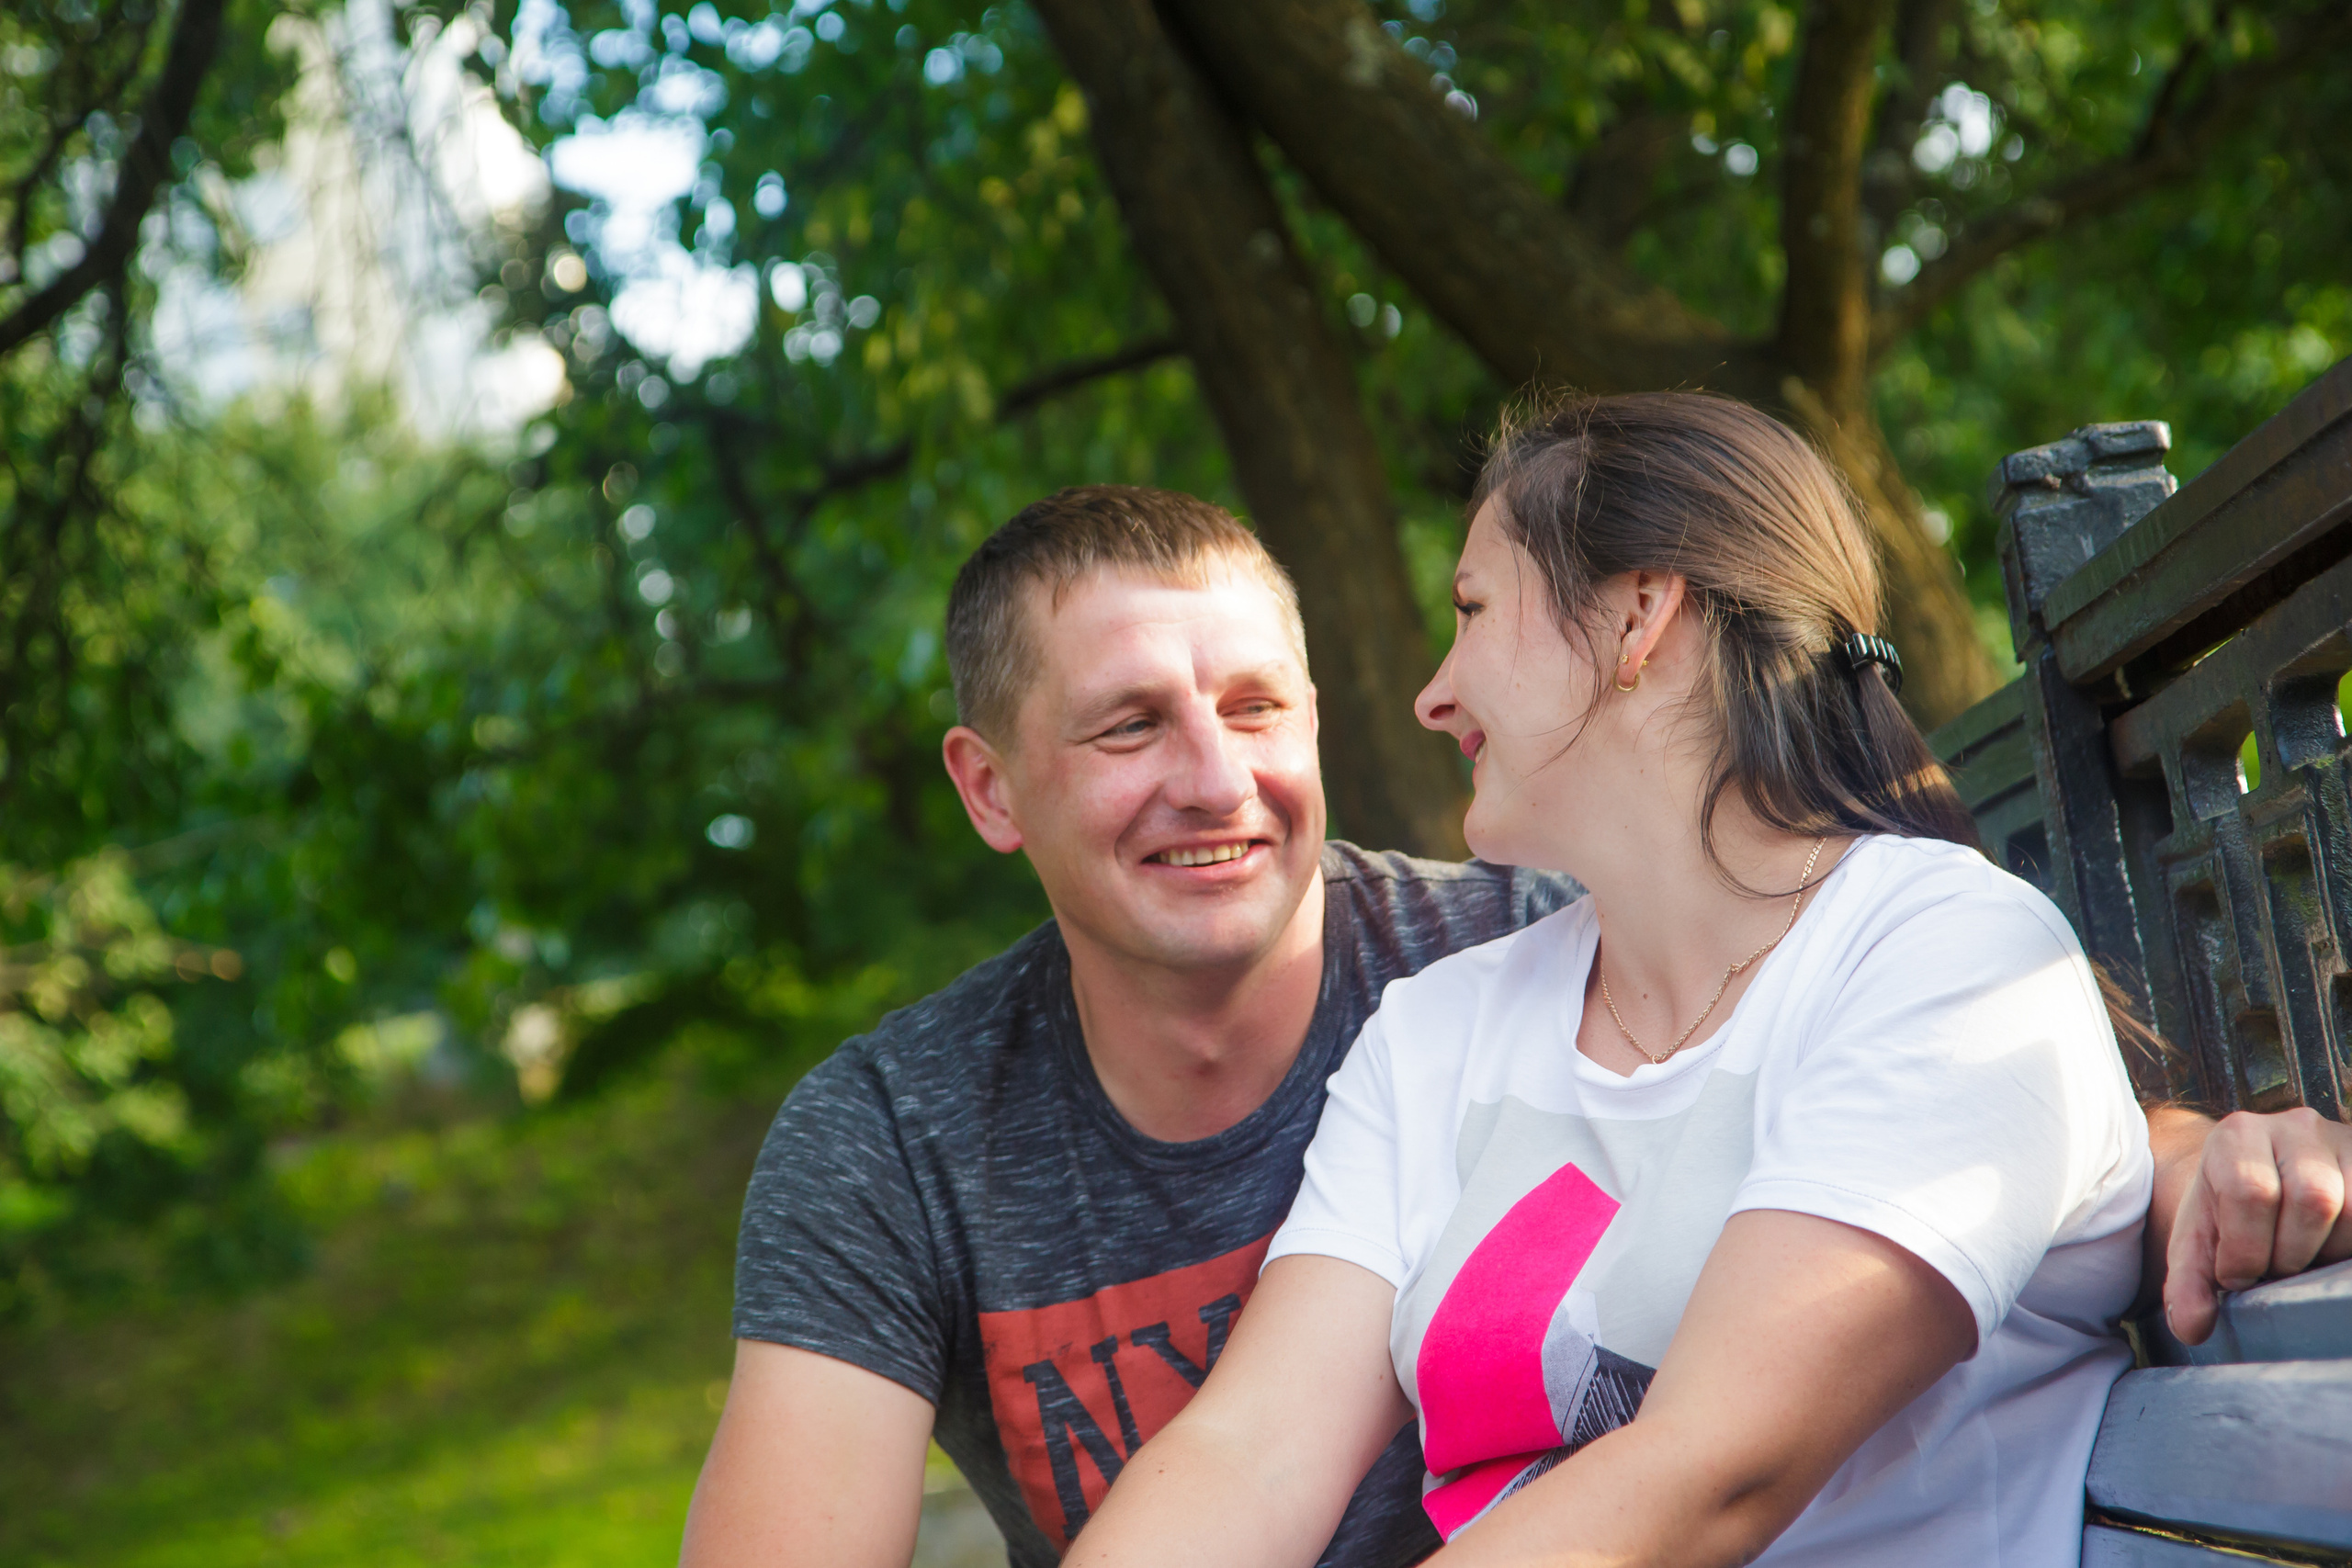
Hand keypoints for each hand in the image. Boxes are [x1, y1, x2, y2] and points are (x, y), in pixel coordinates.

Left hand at [2163, 1107, 2351, 1344]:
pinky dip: (2350, 1246)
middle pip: (2313, 1197)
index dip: (2246, 1248)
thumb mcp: (2199, 1248)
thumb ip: (2187, 1286)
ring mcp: (2344, 1140)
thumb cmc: (2229, 1218)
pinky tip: (2331, 1253)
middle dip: (2292, 1254)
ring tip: (2305, 1259)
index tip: (2237, 1274)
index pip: (2251, 1190)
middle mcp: (2295, 1127)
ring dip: (2329, 1253)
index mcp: (2237, 1136)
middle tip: (2276, 1268)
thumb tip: (2192, 1328)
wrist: (2263, 1183)